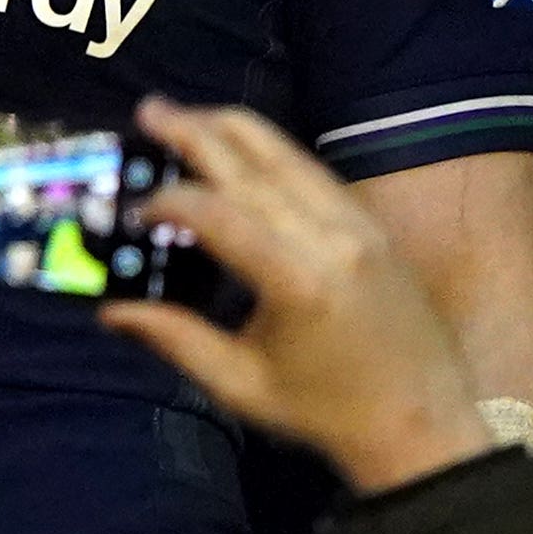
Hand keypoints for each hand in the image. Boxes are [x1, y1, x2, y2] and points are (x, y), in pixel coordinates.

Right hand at [98, 99, 499, 492]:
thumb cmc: (326, 413)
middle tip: (149, 109)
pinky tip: (244, 147)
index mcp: (298, 282)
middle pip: (253, 166)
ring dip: (234, 129)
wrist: (422, 424)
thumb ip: (175, 339)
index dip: (169, 201)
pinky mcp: (374, 226)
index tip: (135, 208)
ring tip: (189, 114)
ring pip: (289, 155)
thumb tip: (110, 310)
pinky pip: (315, 172)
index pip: (219, 215)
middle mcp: (332, 239)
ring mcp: (360, 226)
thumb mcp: (242, 385)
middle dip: (195, 133)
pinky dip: (273, 151)